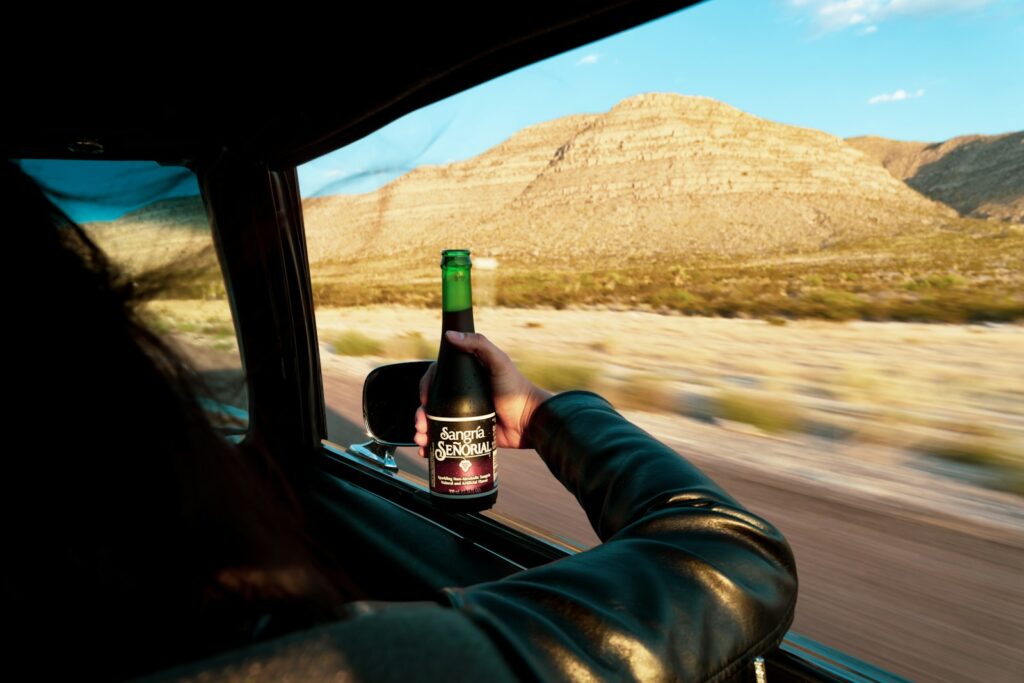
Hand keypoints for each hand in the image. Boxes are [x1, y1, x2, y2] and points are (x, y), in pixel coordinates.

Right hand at [415, 331, 552, 457]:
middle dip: (422, 413)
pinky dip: (432, 445)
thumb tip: (450, 335)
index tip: (426, 398)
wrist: (531, 423)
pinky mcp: (468, 434)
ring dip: (423, 430)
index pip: (438, 377)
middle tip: (421, 425)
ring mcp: (464, 415)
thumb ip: (479, 345)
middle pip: (432, 402)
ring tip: (422, 439)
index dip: (427, 386)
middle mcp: (462, 394)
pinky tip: (425, 450)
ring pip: (435, 422)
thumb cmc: (518, 390)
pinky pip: (445, 438)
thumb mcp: (500, 362)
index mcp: (466, 376)